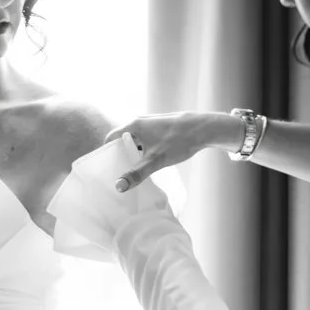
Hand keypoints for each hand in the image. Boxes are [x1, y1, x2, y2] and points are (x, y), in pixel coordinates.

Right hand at [104, 111, 242, 191]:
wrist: (203, 128)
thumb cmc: (179, 141)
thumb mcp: (156, 160)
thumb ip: (136, 173)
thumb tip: (118, 186)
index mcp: (133, 125)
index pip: (110, 139)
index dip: (106, 154)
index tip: (106, 169)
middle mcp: (139, 122)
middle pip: (121, 141)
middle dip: (119, 157)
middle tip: (118, 175)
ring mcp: (150, 125)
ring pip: (134, 142)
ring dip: (132, 155)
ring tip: (131, 173)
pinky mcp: (159, 130)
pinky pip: (145, 142)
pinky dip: (143, 153)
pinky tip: (148, 166)